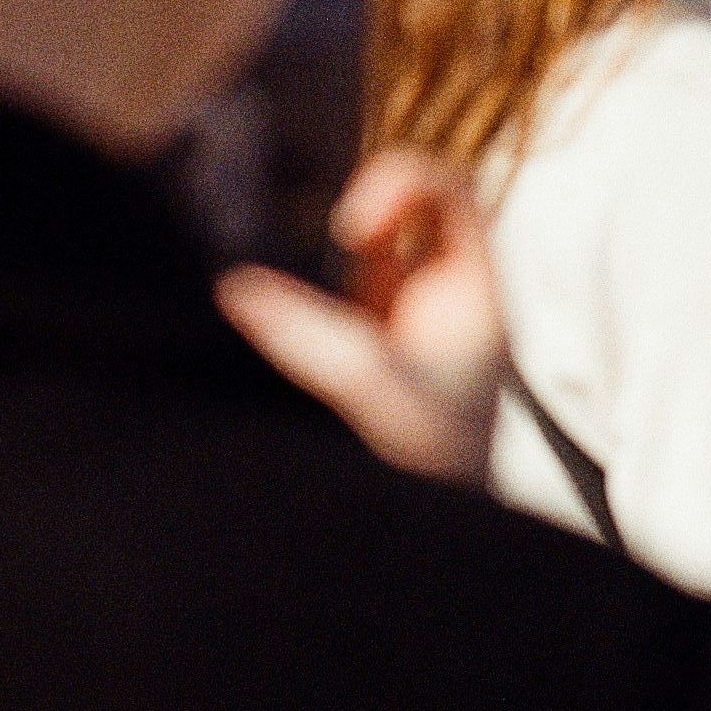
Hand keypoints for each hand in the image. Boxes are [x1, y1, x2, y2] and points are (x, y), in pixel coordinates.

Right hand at [216, 149, 503, 478]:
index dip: (400, 182)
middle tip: (341, 237)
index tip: (351, 229)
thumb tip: (236, 290)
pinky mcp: (382, 337)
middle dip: (371, 203)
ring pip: (383, 241)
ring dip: (345, 242)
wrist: (444, 528)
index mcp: (474, 289)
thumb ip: (306, 338)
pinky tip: (286, 299)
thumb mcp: (372, 392)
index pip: (452, 191)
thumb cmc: (437, 464)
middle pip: (419, 200)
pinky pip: (356, 283)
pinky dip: (321, 279)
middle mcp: (451, 291)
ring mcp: (417, 311)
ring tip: (314, 269)